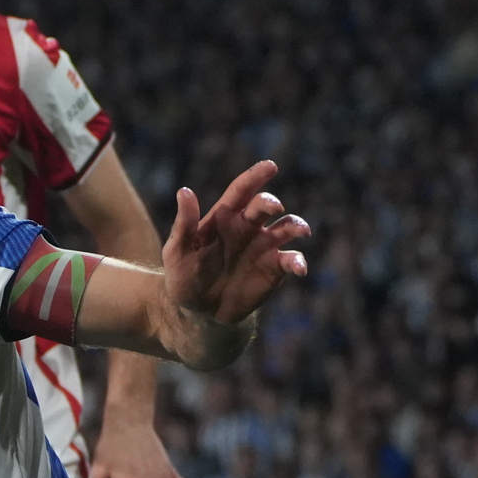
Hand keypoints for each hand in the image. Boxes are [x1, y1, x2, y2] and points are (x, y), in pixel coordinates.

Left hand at [162, 160, 310, 325]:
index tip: (270, 166)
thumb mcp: (176, 251)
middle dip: (270, 202)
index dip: (255, 176)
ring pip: (287, 227)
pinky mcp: (275, 268)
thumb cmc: (184, 276)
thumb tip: (184, 191)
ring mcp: (264, 246)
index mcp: (224, 217)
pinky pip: (292, 259)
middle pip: (265, 206)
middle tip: (272, 207)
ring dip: (296, 225)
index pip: (241, 191)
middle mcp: (248, 227)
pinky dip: (299, 261)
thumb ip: (183, 223)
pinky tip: (299, 268)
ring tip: (301, 231)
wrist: (199, 311)